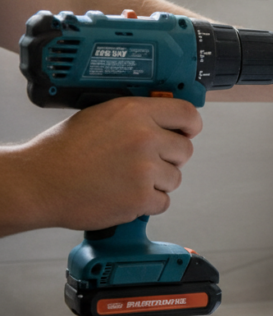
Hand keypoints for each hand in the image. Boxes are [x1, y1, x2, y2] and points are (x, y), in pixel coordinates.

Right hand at [0, 97, 201, 235]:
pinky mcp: (141, 197)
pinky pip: (163, 202)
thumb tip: (165, 122)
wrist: (40, 182)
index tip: (187, 132)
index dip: (190, 125)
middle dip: (169, 158)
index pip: (187, 114)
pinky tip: (123, 194)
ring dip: (156, 183)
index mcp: (135, 112)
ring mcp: (144, 169)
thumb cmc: (64, 150)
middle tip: (143, 162)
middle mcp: (144, 137)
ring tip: (125, 179)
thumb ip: (137, 117)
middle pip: (185, 150)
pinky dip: (146, 203)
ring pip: (175, 178)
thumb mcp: (101, 115)